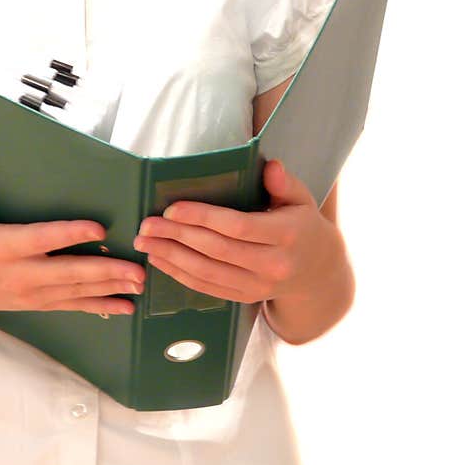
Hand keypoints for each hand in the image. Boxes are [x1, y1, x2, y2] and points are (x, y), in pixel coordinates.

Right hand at [0, 153, 145, 321]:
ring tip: (140, 283)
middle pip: (68, 272)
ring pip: (75, 292)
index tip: (98, 227)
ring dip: (110, 288)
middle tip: (137, 268)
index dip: (69, 234)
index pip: (40, 239)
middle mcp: (19, 273)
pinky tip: (126, 306)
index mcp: (0, 247)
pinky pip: (72, 306)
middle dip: (105, 271)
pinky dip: (100, 306)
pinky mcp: (35, 304)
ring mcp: (29, 292)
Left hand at [133, 160, 343, 303]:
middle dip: (177, 236)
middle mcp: (272, 265)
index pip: (237, 226)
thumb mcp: (302, 199)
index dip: (202, 218)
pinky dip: (180, 275)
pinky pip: (207, 288)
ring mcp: (258, 286)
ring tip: (145, 243)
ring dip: (171, 258)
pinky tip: (160, 261)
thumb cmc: (303, 226)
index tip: (173, 209)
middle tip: (147, 225)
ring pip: (207, 272)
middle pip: (216, 250)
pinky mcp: (245, 298)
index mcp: (287, 235)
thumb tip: (270, 166)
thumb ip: (285, 183)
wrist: (318, 271)